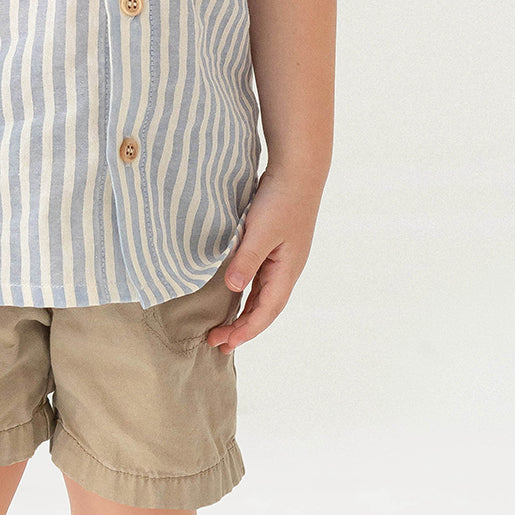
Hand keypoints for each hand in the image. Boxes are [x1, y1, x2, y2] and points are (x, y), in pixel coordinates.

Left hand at [206, 170, 323, 354]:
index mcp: (287, 272)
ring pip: (262, 295)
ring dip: (244, 312)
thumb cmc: (281, 200)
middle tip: (216, 342)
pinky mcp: (276, 247)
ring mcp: (283, 260)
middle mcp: (287, 271)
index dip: (246, 331)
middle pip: (264, 309)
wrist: (298, 170)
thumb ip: (246, 260)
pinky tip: (233, 294)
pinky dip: (247, 293)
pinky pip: (260, 279)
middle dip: (242, 328)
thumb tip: (233, 290)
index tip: (224, 343)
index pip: (266, 312)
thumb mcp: (261, 231)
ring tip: (223, 326)